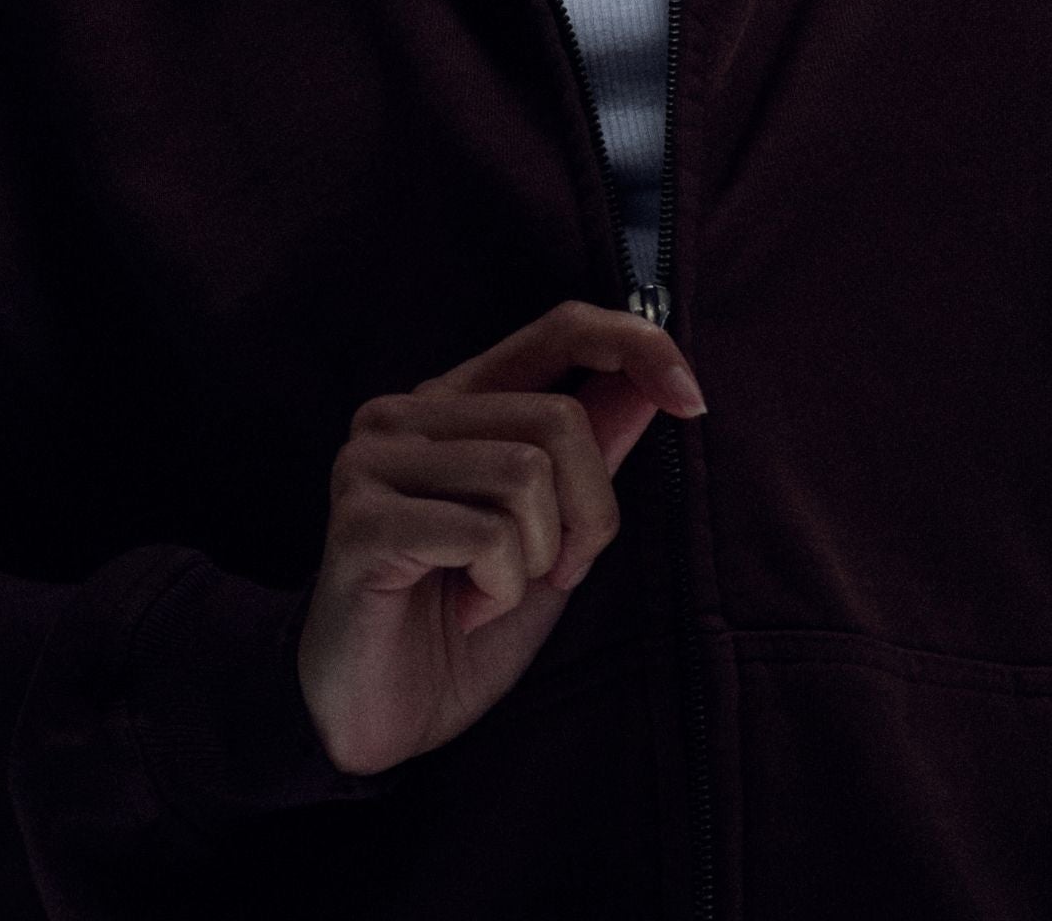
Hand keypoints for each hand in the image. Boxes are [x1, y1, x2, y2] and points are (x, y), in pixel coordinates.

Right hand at [295, 298, 707, 775]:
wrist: (375, 722)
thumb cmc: (462, 626)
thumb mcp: (551, 537)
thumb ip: (590, 458)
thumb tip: (654, 387)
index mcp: (457, 401)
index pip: (559, 329)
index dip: (635, 345)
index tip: (692, 400)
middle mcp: (406, 412)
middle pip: (559, 419)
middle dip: (587, 513)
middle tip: (554, 572)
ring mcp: (372, 460)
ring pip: (525, 473)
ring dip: (536, 558)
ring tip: (492, 594)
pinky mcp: (359, 520)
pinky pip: (483, 533)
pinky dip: (501, 588)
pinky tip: (465, 612)